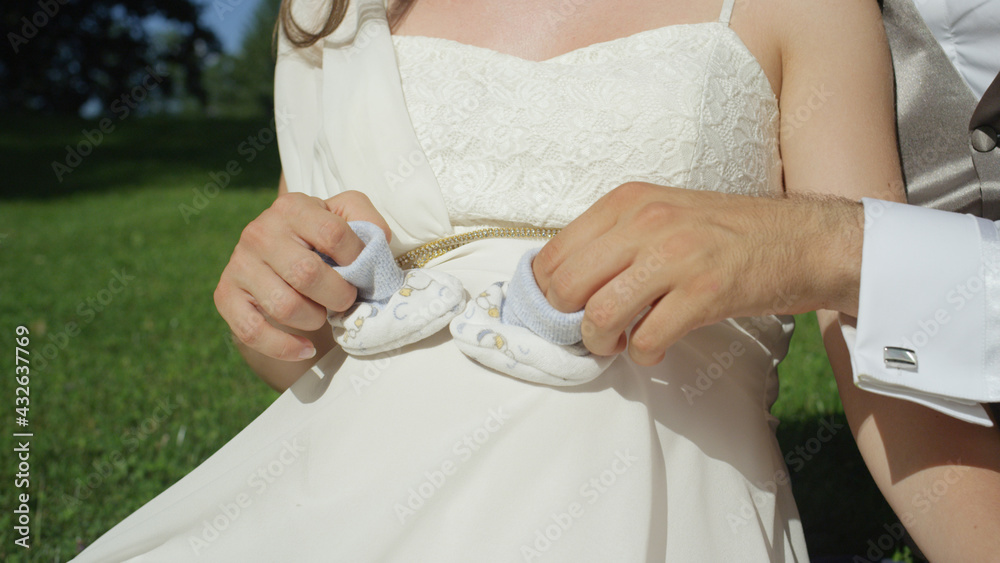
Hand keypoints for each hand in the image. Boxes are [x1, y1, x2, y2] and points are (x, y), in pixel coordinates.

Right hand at [214, 190, 391, 360]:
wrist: (278, 260)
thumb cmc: (320, 240)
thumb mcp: (345, 217)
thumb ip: (366, 219)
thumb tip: (378, 240)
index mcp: (292, 207)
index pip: (334, 234)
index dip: (357, 259)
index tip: (363, 272)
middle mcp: (259, 232)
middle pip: (307, 274)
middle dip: (338, 296)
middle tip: (346, 300)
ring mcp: (239, 264)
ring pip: (284, 306)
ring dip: (315, 319)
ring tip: (323, 315)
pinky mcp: (225, 295)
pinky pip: (253, 332)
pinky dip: (284, 347)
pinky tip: (305, 348)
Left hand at [531, 182, 862, 365]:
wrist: (799, 239)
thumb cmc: (724, 231)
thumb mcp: (660, 213)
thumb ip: (613, 238)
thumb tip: (559, 282)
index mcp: (627, 202)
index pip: (552, 254)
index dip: (545, 293)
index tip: (559, 312)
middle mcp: (645, 223)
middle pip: (565, 286)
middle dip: (566, 321)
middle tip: (587, 331)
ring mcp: (675, 257)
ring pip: (599, 315)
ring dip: (601, 342)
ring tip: (618, 343)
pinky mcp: (704, 293)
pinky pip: (647, 339)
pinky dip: (644, 355)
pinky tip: (655, 349)